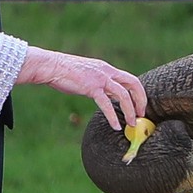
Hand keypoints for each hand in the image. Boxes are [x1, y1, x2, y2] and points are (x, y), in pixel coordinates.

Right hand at [16, 46, 146, 130]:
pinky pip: (106, 104)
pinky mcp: (91, 87)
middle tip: (141, 115)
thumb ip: (99, 82)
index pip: (130, 78)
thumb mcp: (88, 74)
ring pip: (123, 95)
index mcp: (106, 68)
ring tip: (132, 124)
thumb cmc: (65, 72)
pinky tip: (115, 126)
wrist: (51, 66)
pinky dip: (113, 117)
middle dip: (140, 100)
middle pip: (133, 83)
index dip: (138, 93)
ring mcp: (99, 78)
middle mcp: (106, 71)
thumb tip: (107, 95)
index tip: (139, 106)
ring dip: (130, 111)